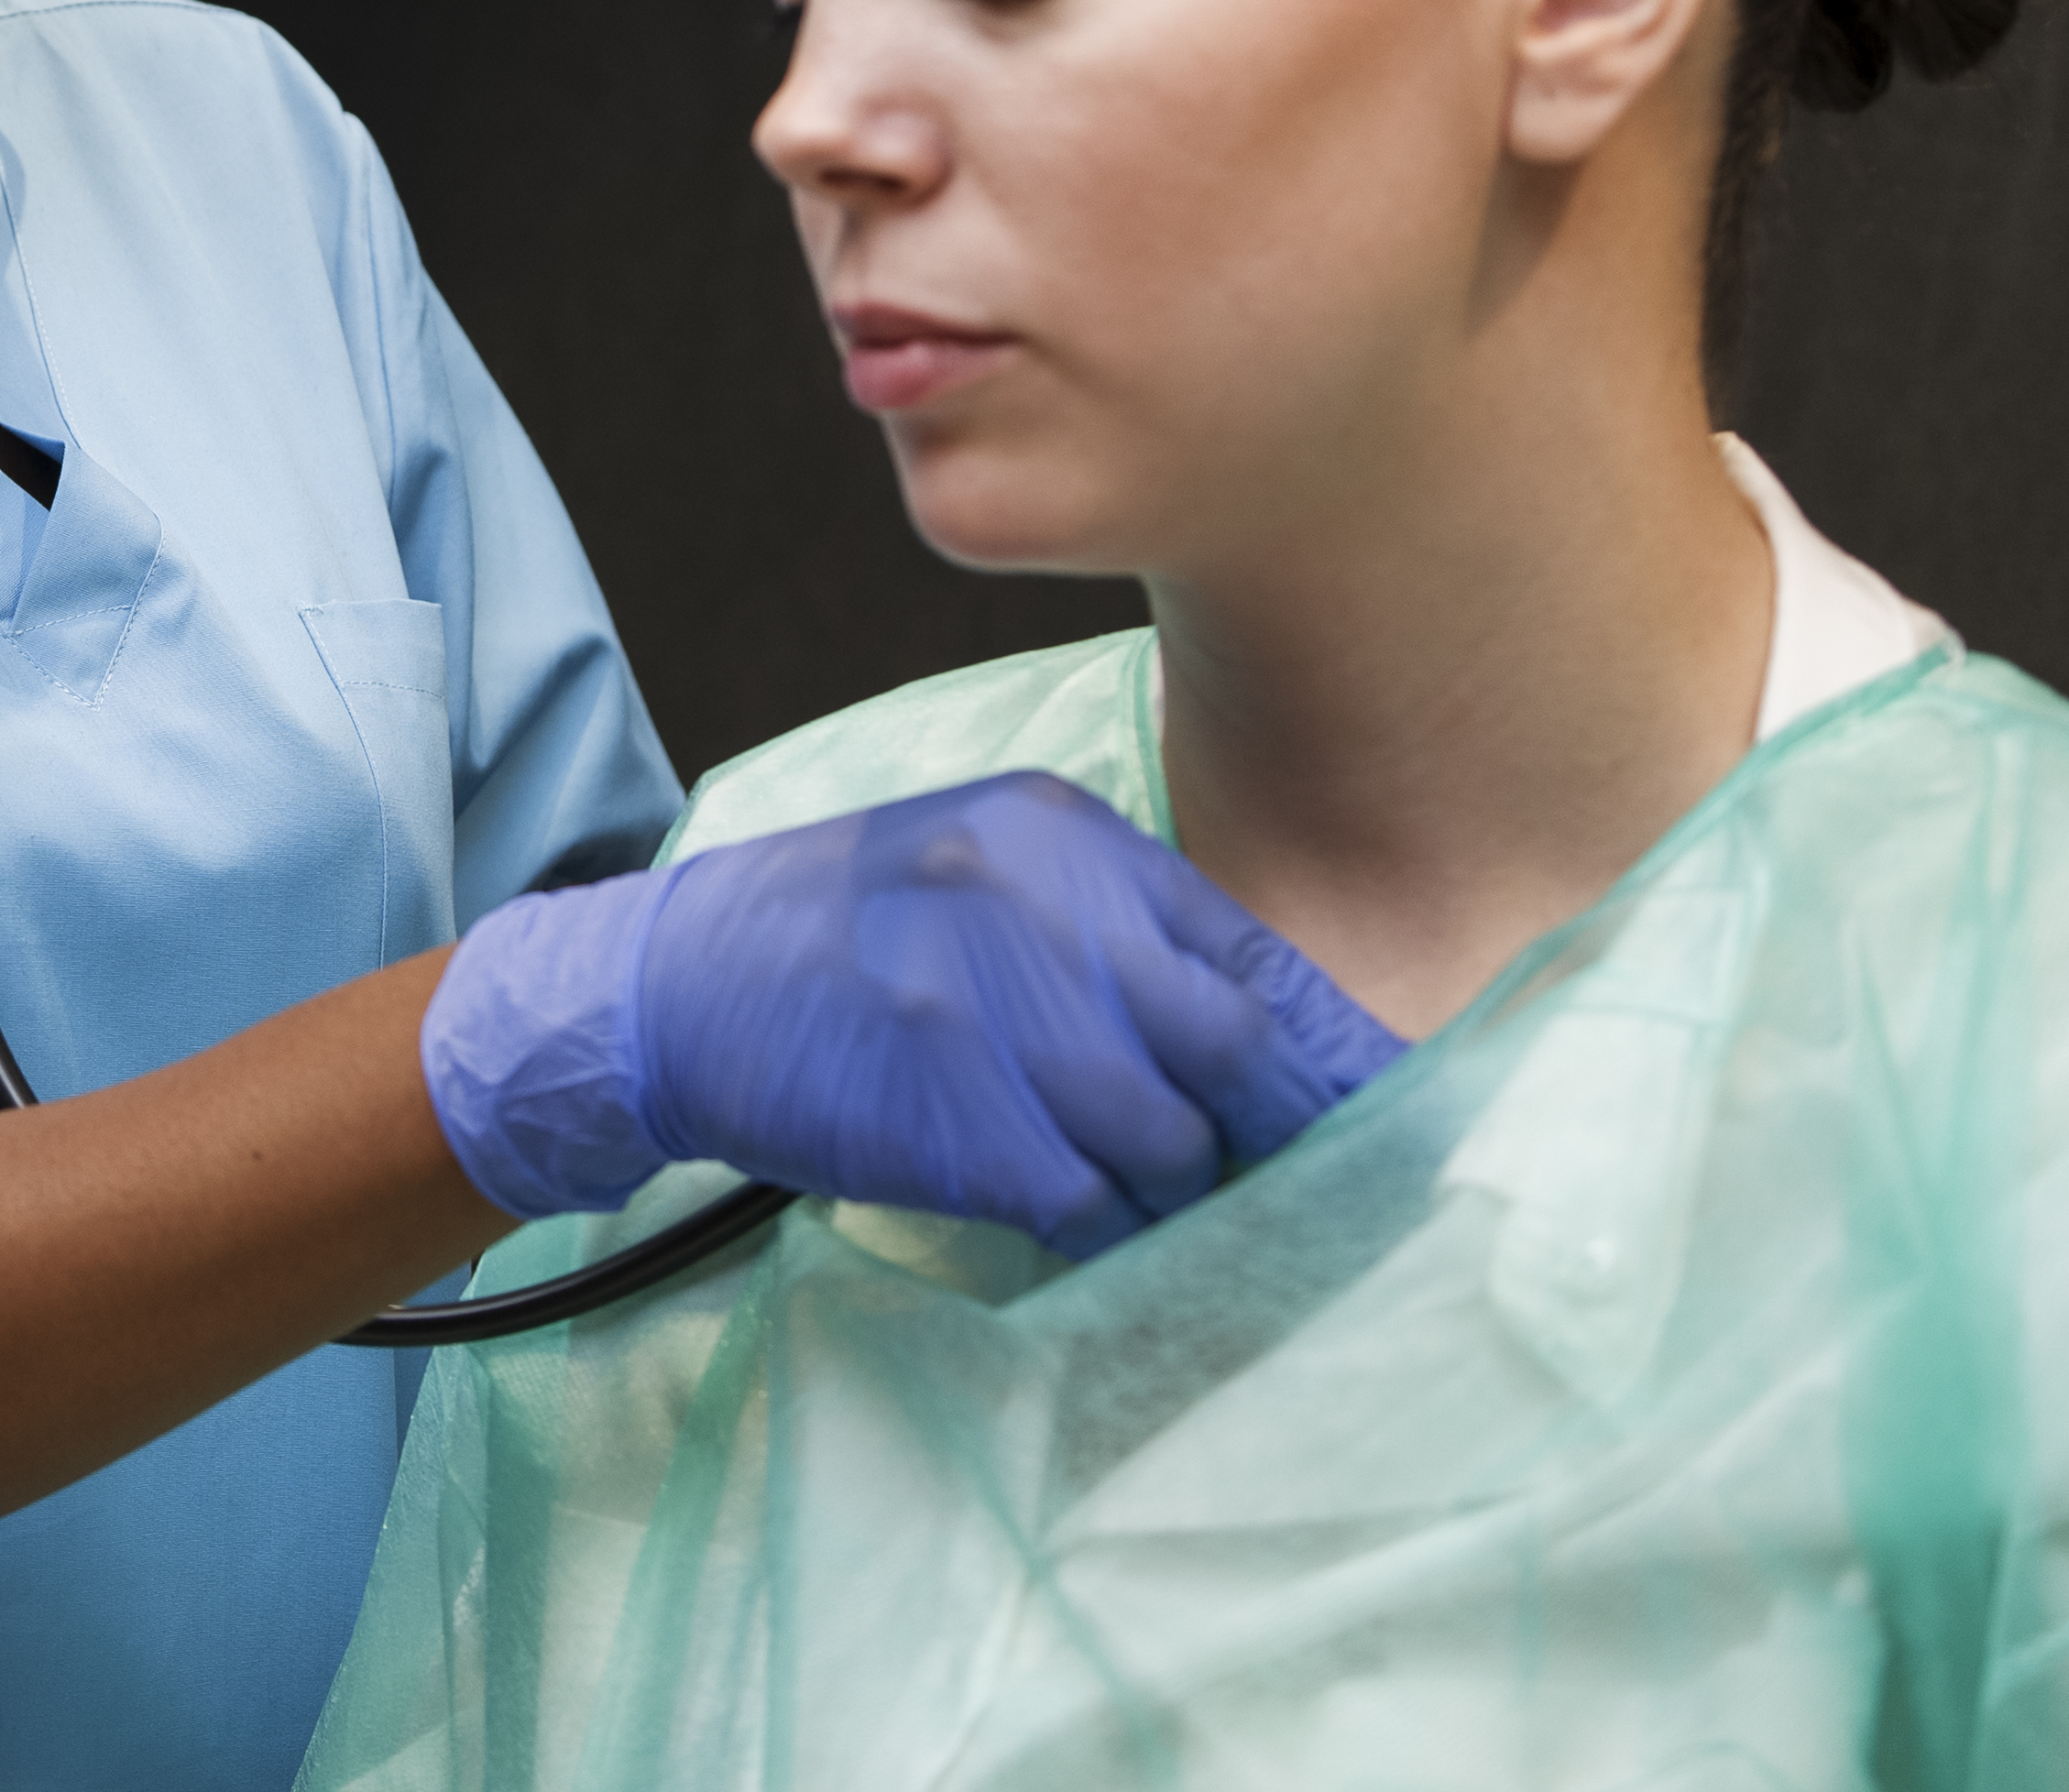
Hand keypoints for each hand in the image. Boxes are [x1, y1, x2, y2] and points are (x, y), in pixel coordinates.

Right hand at [423, 771, 1402, 1259]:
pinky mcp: (967, 1124)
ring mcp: (1007, 1021)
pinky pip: (1093, 1206)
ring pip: (1174, 1145)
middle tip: (1293, 1176)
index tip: (1392, 1110)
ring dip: (1173, 1189)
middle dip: (1280, 1126)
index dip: (1337, 1050)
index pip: (1256, 955)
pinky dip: (1100, 1226)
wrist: (676, 984)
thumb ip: (1112, 926)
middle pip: (1239, 1047)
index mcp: (1066, 841)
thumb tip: (1262, 1033)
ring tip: (1128, 1187)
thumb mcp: (981, 868)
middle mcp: (1049, 915)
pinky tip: (1066, 1212)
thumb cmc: (840, 933)